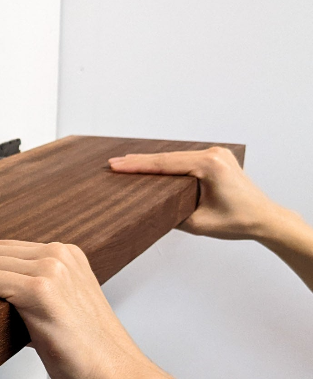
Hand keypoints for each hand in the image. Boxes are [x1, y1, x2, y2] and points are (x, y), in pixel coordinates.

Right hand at [108, 146, 278, 239]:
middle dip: (139, 160)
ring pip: (175, 155)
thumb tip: (149, 210)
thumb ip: (171, 215)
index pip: (165, 164)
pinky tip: (151, 164)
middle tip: (114, 162)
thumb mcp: (197, 224)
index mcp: (209, 166)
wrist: (265, 218)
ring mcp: (217, 154)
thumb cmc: (238, 221)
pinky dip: (167, 162)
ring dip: (152, 160)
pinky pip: (186, 157)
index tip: (116, 165)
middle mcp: (214, 154)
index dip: (138, 165)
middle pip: (168, 156)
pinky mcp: (217, 159)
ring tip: (127, 163)